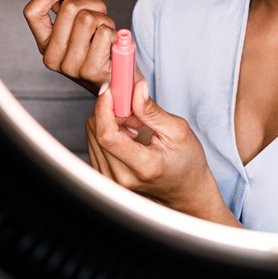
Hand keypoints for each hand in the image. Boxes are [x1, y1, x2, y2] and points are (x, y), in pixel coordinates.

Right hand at [23, 0, 115, 92]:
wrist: (118, 84)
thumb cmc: (99, 53)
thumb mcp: (76, 31)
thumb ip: (61, 10)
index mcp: (45, 45)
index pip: (33, 12)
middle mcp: (52, 58)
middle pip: (68, 9)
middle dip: (91, 4)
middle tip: (99, 15)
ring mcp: (70, 66)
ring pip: (88, 18)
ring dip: (104, 20)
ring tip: (106, 33)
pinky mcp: (91, 70)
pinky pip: (104, 33)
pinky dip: (113, 33)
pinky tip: (112, 46)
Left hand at [86, 79, 240, 226]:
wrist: (184, 190)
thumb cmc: (186, 162)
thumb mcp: (178, 131)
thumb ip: (152, 111)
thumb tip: (136, 88)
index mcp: (143, 166)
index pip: (107, 136)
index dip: (104, 108)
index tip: (110, 90)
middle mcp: (122, 177)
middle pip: (97, 132)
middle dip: (111, 110)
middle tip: (134, 109)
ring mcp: (110, 180)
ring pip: (91, 134)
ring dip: (110, 121)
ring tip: (135, 126)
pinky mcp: (103, 176)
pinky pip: (93, 143)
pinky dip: (108, 131)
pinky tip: (127, 135)